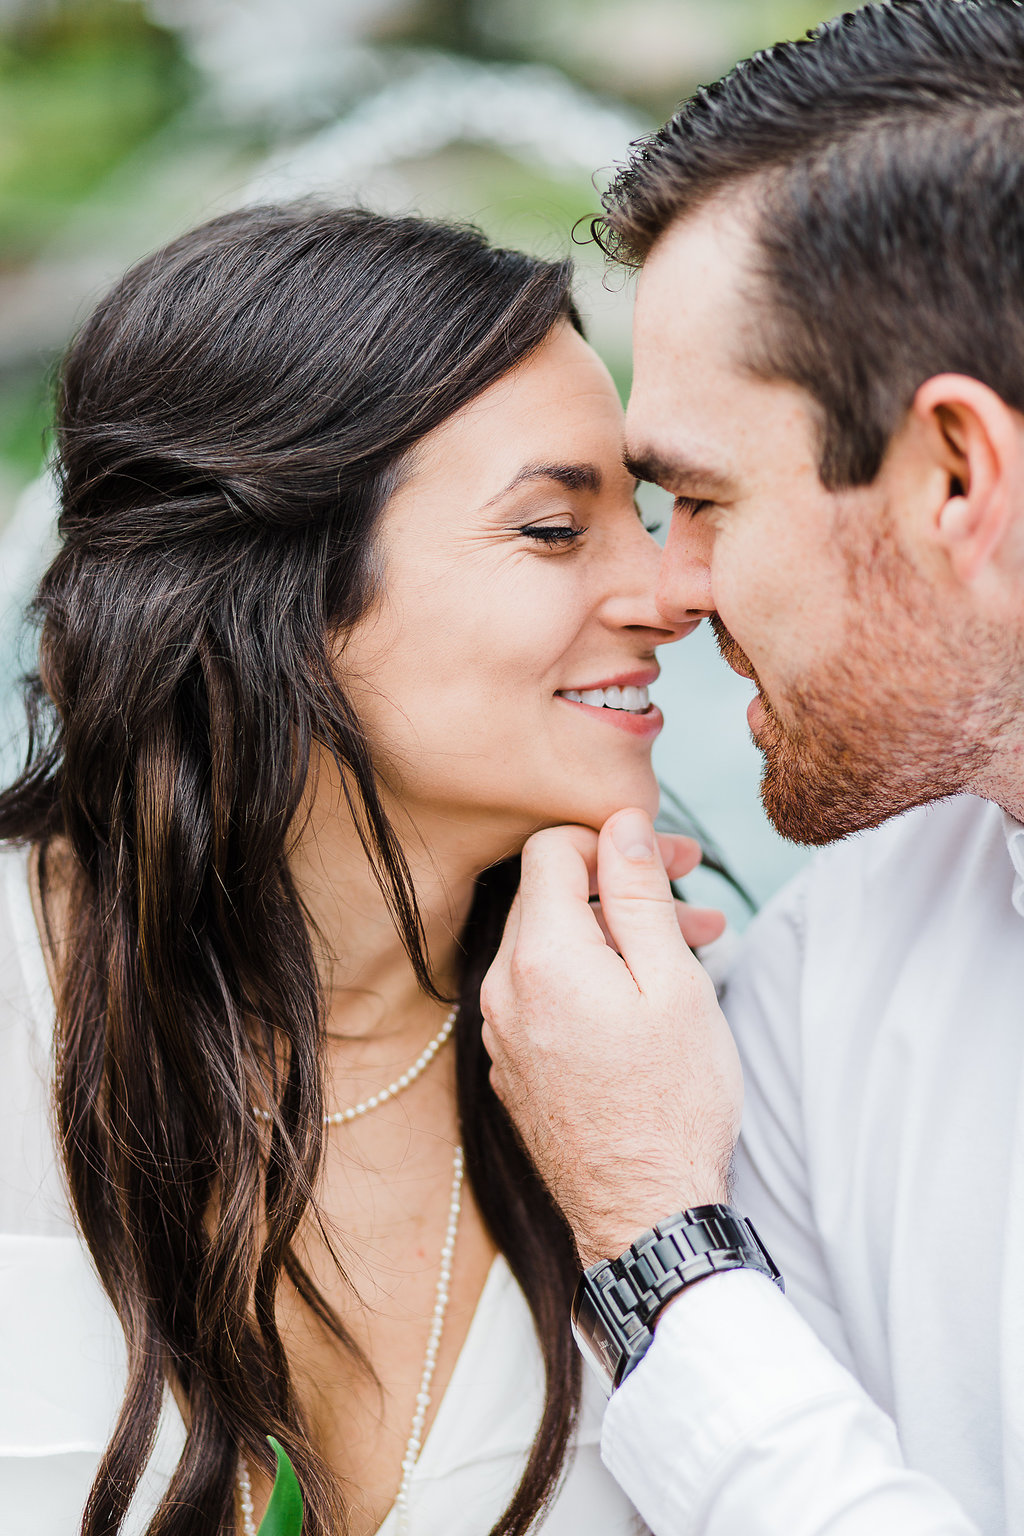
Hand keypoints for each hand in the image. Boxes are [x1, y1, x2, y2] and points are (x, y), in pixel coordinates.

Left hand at [480, 808, 741, 1267]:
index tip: (667, 859)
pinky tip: (649, 996)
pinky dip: (592, 978)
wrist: (643, 1215)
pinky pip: (544, 995)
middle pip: (550, 896)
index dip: (610, 840)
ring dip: (615, 933)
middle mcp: (503, 990)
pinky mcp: (513, 1065)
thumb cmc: (671, 1103)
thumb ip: (639, 893)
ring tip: (696, 945)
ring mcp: (501, 1032)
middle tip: (694, 897)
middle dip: (621, 885)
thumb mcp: (673, 982)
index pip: (550, 850)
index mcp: (539, 958)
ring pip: (552, 948)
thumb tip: (621, 824)